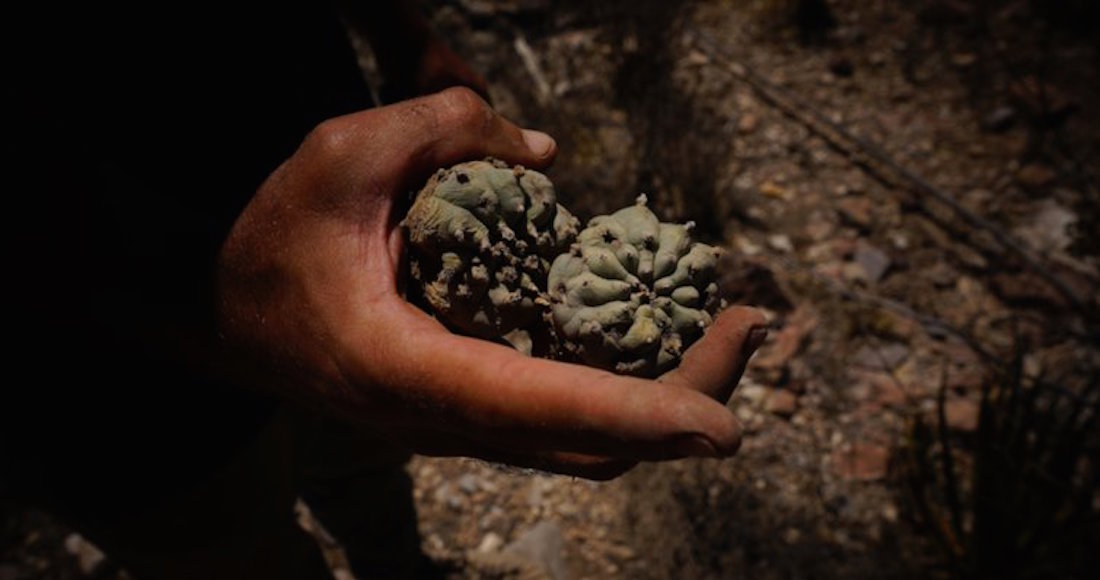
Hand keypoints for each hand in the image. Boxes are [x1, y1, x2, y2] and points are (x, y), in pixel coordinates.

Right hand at [218, 87, 766, 478]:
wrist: (225, 314)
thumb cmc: (272, 241)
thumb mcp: (340, 155)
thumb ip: (443, 127)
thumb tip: (545, 153)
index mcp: (407, 373)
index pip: (538, 410)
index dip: (636, 415)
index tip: (722, 427)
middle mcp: (444, 420)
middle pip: (590, 447)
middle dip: (686, 398)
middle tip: (752, 324)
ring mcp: (461, 423)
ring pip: (585, 442)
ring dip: (668, 392)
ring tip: (727, 324)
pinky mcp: (472, 407)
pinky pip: (565, 413)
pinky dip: (626, 379)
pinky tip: (655, 324)